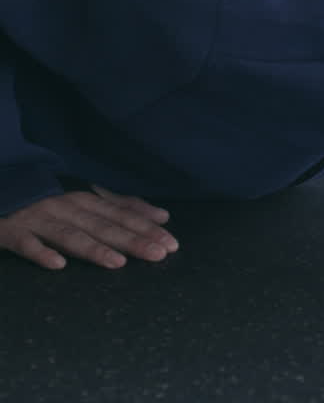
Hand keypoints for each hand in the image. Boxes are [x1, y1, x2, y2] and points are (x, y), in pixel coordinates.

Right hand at [0, 185, 178, 269]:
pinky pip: (26, 244)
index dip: (147, 228)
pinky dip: (41, 252)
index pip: (122, 215)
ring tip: (118, 263)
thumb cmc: (49, 201)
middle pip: (103, 226)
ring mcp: (38, 219)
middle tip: (158, 255)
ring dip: (94, 248)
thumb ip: (125, 207)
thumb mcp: (88, 200)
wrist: (1, 192)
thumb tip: (163, 215)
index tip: (172, 244)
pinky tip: (58, 265)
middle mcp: (66, 208)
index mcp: (86, 200)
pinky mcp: (11, 231)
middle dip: (132, 240)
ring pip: (70, 235)